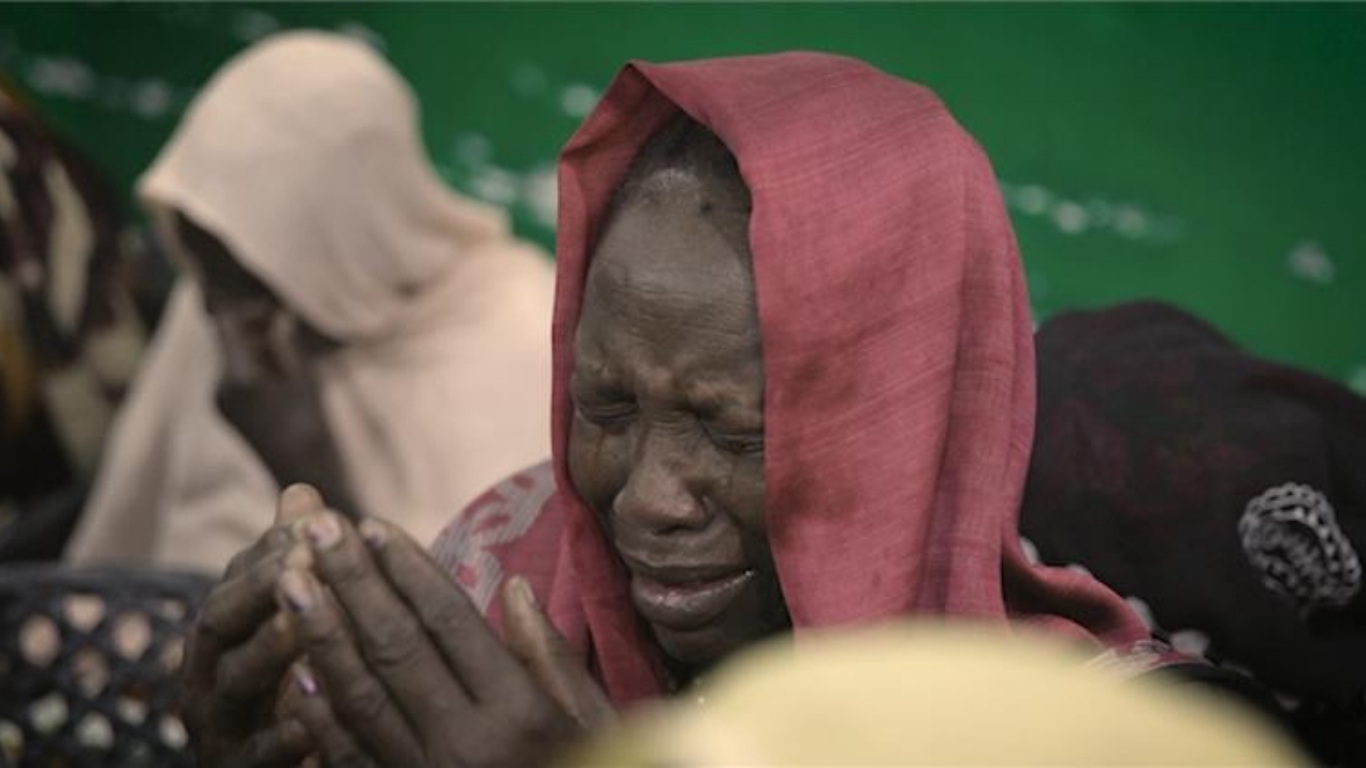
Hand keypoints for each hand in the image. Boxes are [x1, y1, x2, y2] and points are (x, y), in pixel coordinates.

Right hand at [183, 484, 324, 766]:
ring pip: (236, 680)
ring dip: (268, 650)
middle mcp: (208, 667)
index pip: (241, 575)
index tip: (319, 523)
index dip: (277, 548)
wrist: (262, 762)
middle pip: (222, 618)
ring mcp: (218, 719)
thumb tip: (301, 490)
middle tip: (304, 561)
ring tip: (303, 626)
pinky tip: (310, 723)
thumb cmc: (279, 680)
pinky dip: (281, 738)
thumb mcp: (284, 617)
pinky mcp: (237, 766)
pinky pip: (256, 754)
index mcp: (223, 625)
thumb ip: (290, 561)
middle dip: (260, 588)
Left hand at [213, 311, 358, 516]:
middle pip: (228, 340)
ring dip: (258, 344)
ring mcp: (224, 402)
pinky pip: (240, 376)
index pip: (226, 324)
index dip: (249, 309)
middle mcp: (220, 387)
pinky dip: (258, 364)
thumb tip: (280, 314)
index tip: (275, 307)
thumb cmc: (309, 426)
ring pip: (235, 357)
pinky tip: (284, 367)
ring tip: (288, 342)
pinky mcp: (233, 412)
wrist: (304, 476)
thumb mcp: (303, 378)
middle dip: (254, 326)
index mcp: (234, 377)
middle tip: (285, 320)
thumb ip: (285, 343)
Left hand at [275, 512, 613, 766]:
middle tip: (313, 527)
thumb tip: (511, 588)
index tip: (371, 524)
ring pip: (361, 695)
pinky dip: (318, 714)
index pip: (449, 623)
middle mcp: (468, 744)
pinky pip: (351, 756)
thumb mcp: (596, 720)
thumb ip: (550, 657)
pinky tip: (296, 667)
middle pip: (396, 647)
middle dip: (351, 582)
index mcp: (520, 712)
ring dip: (320, 633)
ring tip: (290, 578)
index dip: (407, 570)